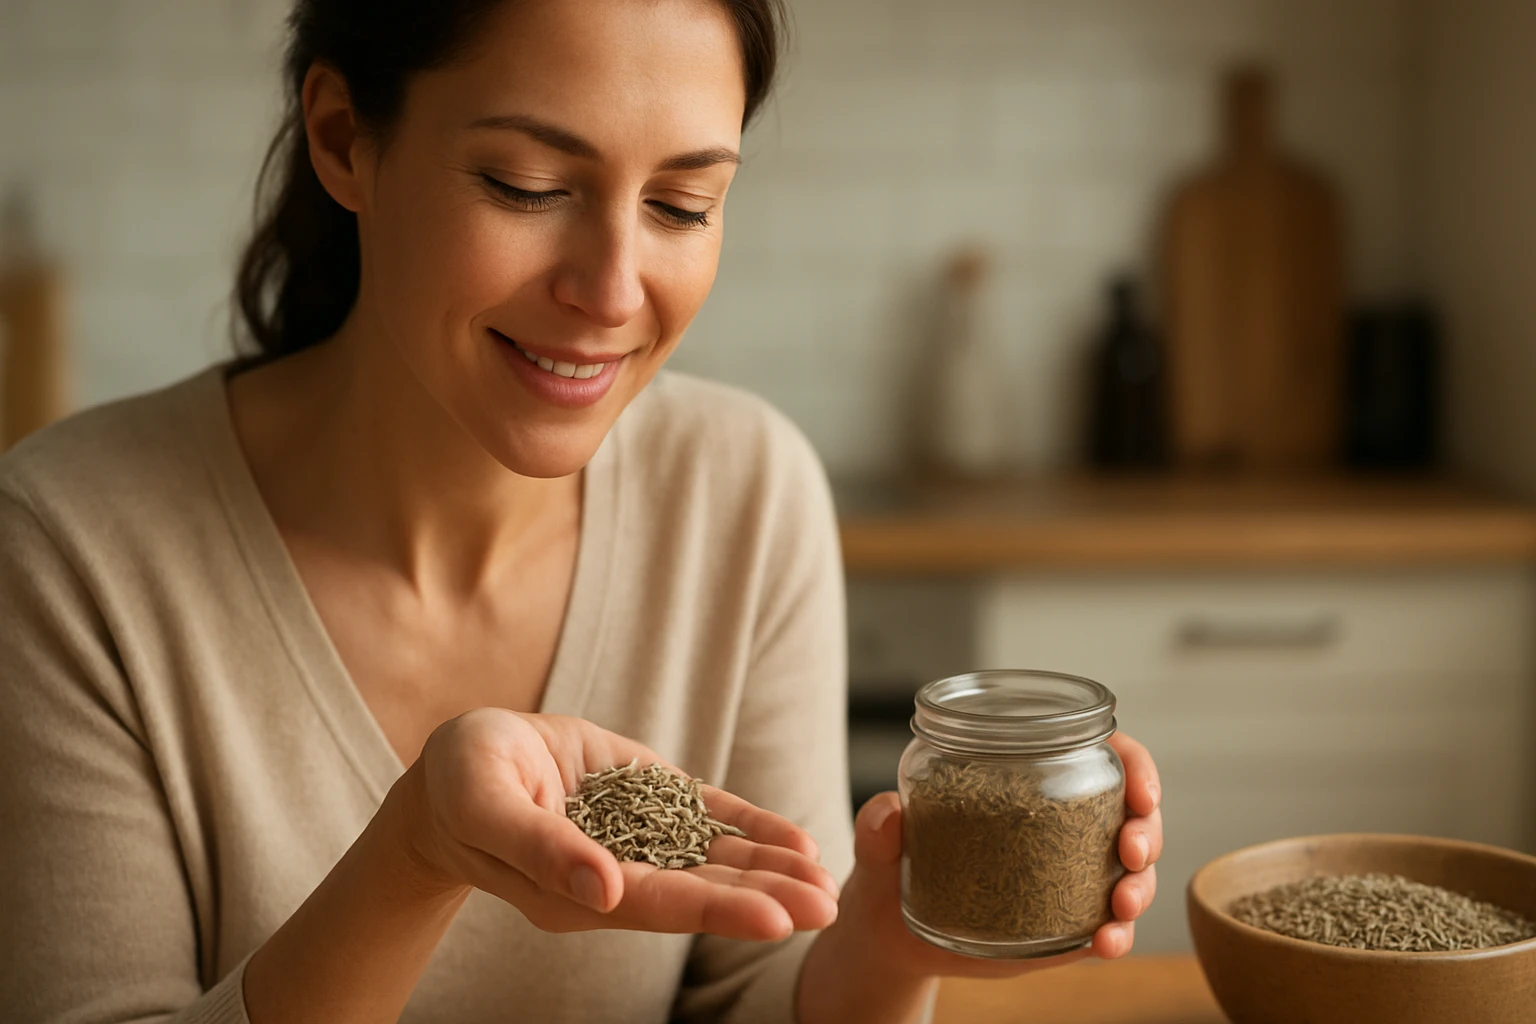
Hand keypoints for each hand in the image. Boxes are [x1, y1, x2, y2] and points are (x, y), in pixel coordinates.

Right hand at [391, 708, 839, 940]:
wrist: (458, 766)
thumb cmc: (459, 785)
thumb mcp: (485, 804)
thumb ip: (540, 848)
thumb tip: (601, 889)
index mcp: (576, 891)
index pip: (658, 904)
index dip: (718, 909)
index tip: (777, 919)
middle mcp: (616, 875)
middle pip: (699, 890)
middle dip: (765, 897)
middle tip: (828, 906)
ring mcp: (635, 838)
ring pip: (712, 859)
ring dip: (770, 868)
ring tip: (826, 879)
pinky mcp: (645, 799)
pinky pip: (705, 818)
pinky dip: (749, 829)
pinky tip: (794, 841)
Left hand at [834, 731, 1161, 980]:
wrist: (889, 935)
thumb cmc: (891, 866)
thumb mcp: (880, 843)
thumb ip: (878, 827)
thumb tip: (887, 813)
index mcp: (1027, 783)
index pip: (1100, 756)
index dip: (1135, 765)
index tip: (1140, 788)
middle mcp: (1059, 826)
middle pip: (1133, 815)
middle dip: (1147, 831)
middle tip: (1129, 852)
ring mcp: (1067, 876)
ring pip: (1134, 873)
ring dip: (1140, 887)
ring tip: (1118, 909)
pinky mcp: (1064, 923)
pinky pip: (1109, 927)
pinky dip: (1117, 935)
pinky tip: (1105, 943)